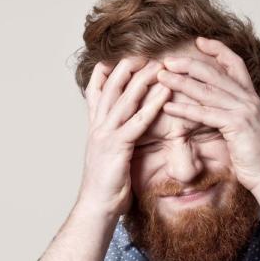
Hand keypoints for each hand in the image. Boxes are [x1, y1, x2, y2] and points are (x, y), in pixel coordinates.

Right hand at [76, 56, 171, 218]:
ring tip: (159, 64)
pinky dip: (152, 104)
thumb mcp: (108, 157)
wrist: (96, 207)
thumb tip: (126, 134)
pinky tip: (164, 93)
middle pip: (110, 87)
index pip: (96, 91)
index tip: (119, 58)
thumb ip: (115, 141)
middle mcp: (98, 127)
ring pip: (124, 99)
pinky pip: (137, 121)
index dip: (106, 72)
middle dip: (127, 67)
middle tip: (144, 53)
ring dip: (142, 79)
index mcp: (95, 128)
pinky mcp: (117, 147)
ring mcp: (106, 135)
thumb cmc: (106, 186)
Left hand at [155, 36, 259, 191]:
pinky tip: (168, 107)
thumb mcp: (248, 129)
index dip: (217, 50)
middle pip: (216, 73)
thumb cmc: (257, 157)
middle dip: (189, 64)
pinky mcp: (237, 125)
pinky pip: (205, 114)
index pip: (235, 64)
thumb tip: (231, 112)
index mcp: (251, 97)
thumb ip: (239, 115)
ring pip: (207, 91)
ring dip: (181, 82)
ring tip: (161, 77)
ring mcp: (244, 111)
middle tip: (167, 60)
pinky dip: (185, 109)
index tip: (199, 41)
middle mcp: (249, 99)